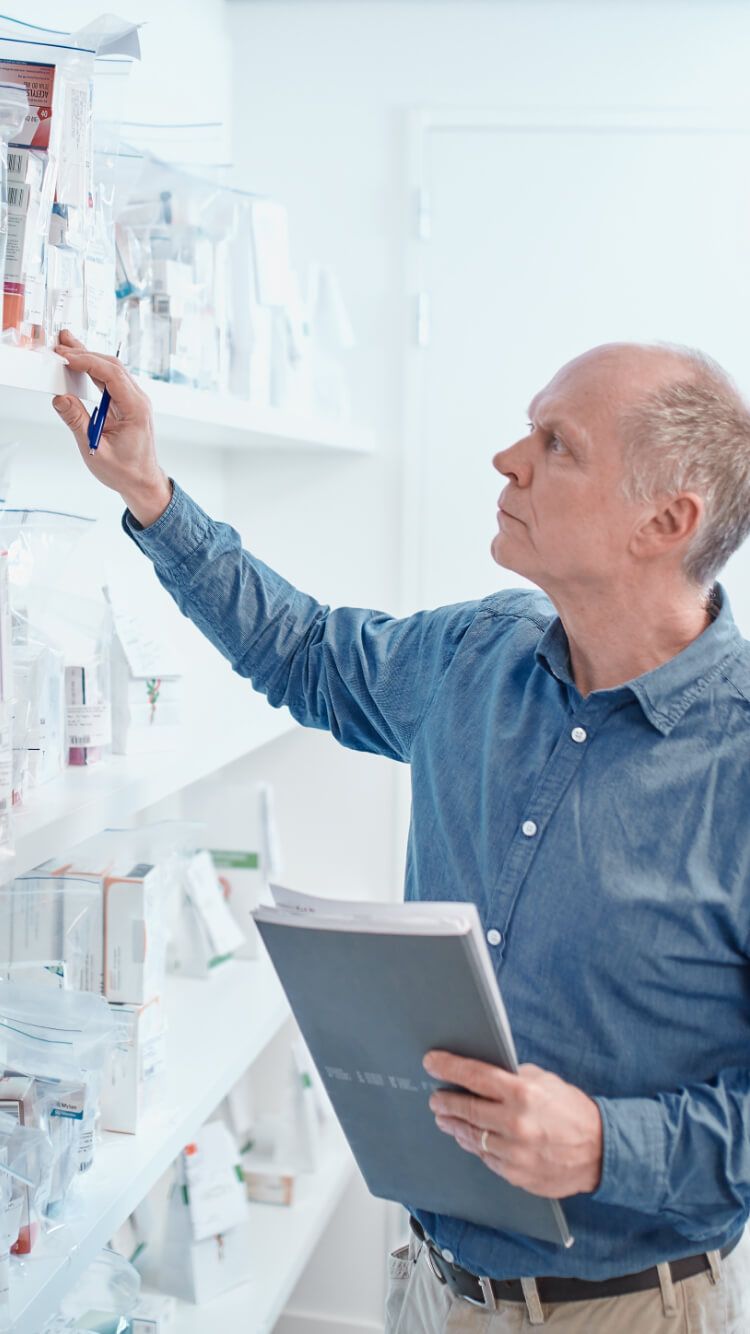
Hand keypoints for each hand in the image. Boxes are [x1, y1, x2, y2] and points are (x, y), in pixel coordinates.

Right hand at [52, 329, 172, 526]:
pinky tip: (79, 364)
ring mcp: (134, 401)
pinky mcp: (126, 404)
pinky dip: (93, 370)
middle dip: (86, 353)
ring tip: (67, 346)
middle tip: (62, 344)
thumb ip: (78, 423)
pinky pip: (110, 381)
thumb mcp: (96, 450)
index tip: (66, 357)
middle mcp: (138, 401)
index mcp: (136, 409)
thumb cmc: (125, 471)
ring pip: (112, 370)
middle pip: (112, 366)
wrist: (142, 482)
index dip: (87, 361)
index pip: (111, 375)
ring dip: (89, 358)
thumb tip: (61, 399)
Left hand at [424, 1051, 602, 1197]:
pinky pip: (486, 1158)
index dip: (449, 1067)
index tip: (432, 1062)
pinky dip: (474, 1146)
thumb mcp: (547, 1081)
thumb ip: (515, 1077)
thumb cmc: (574, 1112)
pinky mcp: (516, 1175)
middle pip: (466, 1108)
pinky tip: (467, 1137)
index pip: (475, 1076)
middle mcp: (516, 1123)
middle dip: (445, 1101)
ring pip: (471, 1137)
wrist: (601, 1152)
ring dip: (454, 1125)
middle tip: (435, 1097)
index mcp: (523, 1094)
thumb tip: (484, 1074)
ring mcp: (515, 1153)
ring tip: (445, 1117)